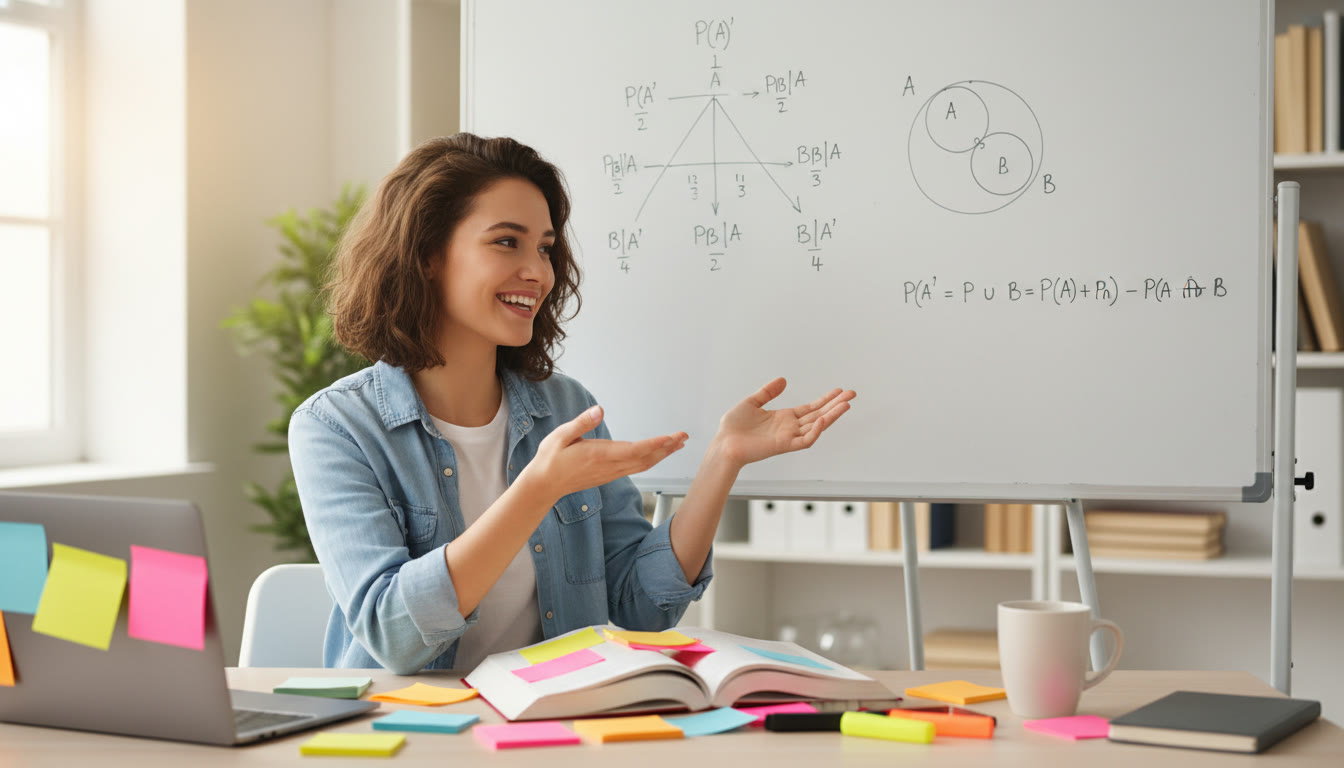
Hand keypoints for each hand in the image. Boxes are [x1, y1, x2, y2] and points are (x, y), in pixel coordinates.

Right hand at [524, 405, 687, 502]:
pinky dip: (651, 459)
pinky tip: (658, 453)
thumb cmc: (550, 459)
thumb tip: (600, 409)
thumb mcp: (561, 436)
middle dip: (667, 448)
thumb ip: (582, 423)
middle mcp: (609, 466)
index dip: (654, 444)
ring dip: (662, 454)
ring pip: (643, 465)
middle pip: (645, 459)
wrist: (544, 485)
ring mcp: (610, 473)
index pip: (633, 450)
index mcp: (599, 455)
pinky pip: (636, 468)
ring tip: (678, 443)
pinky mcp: (609, 475)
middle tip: (684, 436)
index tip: (671, 437)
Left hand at [714, 378, 854, 466]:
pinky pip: (805, 440)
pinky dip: (815, 431)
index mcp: (784, 418)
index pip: (811, 408)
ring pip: (817, 426)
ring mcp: (788, 437)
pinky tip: (823, 419)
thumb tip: (783, 380)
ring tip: (846, 404)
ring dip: (832, 415)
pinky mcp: (784, 446)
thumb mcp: (751, 402)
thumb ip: (767, 392)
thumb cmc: (733, 428)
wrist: (723, 444)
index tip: (839, 391)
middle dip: (836, 405)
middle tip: (852, 394)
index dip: (825, 399)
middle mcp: (789, 427)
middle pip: (819, 415)